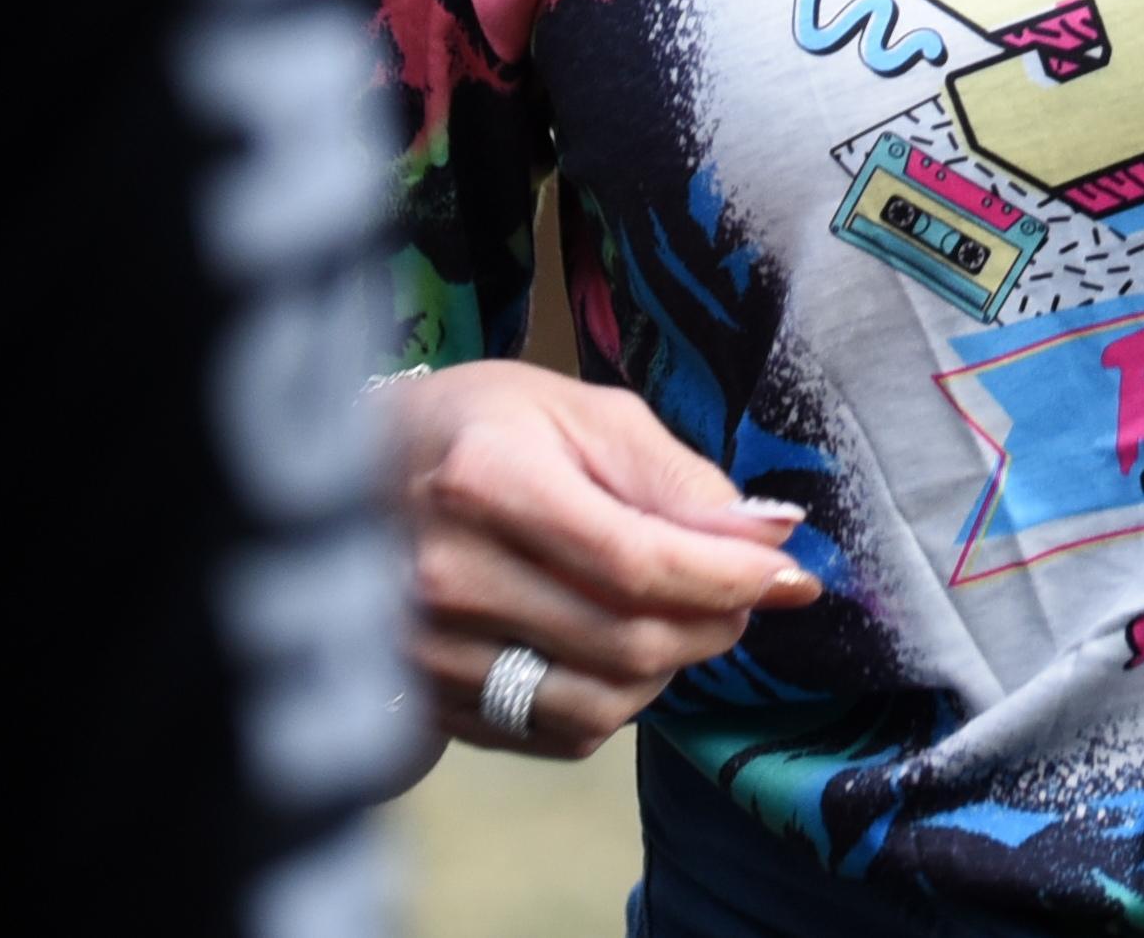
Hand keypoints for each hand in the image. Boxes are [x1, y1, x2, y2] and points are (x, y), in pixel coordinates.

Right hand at [385, 360, 819, 756]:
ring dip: (671, 667)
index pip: (636, 561)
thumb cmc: (479, 429)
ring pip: (600, 702)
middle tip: (749, 591)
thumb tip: (767, 532)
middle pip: (625, 639)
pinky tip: (620, 648)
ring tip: (685, 615)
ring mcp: (430, 651)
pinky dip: (615, 699)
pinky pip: (557, 731)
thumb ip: (674, 475)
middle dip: (714, 622)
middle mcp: (449, 576)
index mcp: (486, 482)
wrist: (351, 475)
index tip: (792, 573)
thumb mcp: (578, 412)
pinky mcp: (429, 699)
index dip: (728, 576)